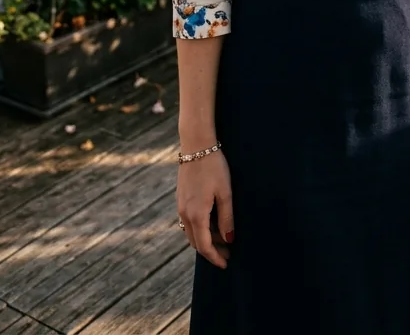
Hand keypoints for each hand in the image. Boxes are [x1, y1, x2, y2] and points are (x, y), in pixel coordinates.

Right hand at [176, 151, 234, 268]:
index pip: (204, 246)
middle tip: (227, 253)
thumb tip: (229, 239)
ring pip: (191, 232)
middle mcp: (184, 213)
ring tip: (222, 238)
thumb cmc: (214, 167)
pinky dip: (199, 228)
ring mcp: (180, 205)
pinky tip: (211, 223)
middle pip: (196, 242)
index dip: (215, 257)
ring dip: (205, 239)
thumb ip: (227, 218)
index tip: (226, 264)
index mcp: (196, 214)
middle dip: (211, 250)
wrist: (196, 145)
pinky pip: (188, 221)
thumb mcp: (225, 193)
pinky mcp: (180, 198)